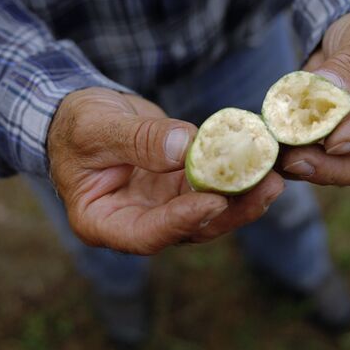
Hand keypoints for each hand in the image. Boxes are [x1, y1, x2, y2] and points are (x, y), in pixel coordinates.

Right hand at [48, 88, 283, 254]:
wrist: (86, 115)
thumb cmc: (75, 124)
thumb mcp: (96, 128)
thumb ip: (136, 141)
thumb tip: (183, 148)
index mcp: (103, 222)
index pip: (146, 234)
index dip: (181, 222)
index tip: (214, 202)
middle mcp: (137, 221)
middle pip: (188, 229)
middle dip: (229, 211)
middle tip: (267, 188)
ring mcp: (161, 205)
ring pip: (207, 211)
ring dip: (242, 195)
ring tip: (274, 175)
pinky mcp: (179, 186)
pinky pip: (210, 184)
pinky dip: (234, 174)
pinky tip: (259, 160)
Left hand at [281, 9, 349, 185]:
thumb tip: (323, 92)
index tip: (332, 141)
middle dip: (328, 168)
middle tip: (293, 160)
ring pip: (340, 174)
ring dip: (307, 169)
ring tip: (277, 157)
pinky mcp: (342, 157)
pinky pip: (318, 167)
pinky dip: (296, 163)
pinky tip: (274, 155)